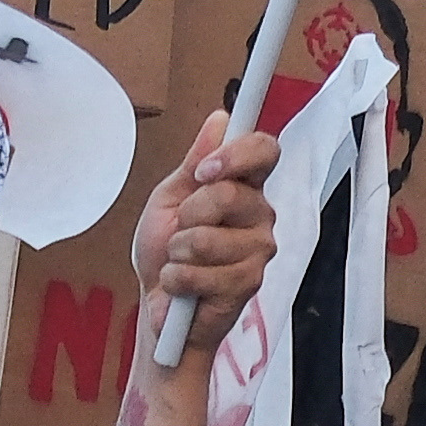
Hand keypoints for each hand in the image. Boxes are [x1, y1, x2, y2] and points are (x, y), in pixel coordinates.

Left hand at [118, 116, 273, 425]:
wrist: (161, 305)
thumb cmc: (166, 252)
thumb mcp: (170, 199)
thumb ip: (194, 163)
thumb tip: (219, 119)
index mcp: (243, 186)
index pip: (264, 151)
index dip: (236, 154)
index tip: (204, 170)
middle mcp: (259, 215)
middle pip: (228, 194)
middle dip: (188, 215)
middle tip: (181, 232)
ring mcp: (258, 250)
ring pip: (208, 238)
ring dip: (179, 254)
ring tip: (180, 262)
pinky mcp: (248, 283)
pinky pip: (201, 273)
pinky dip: (178, 280)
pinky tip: (183, 286)